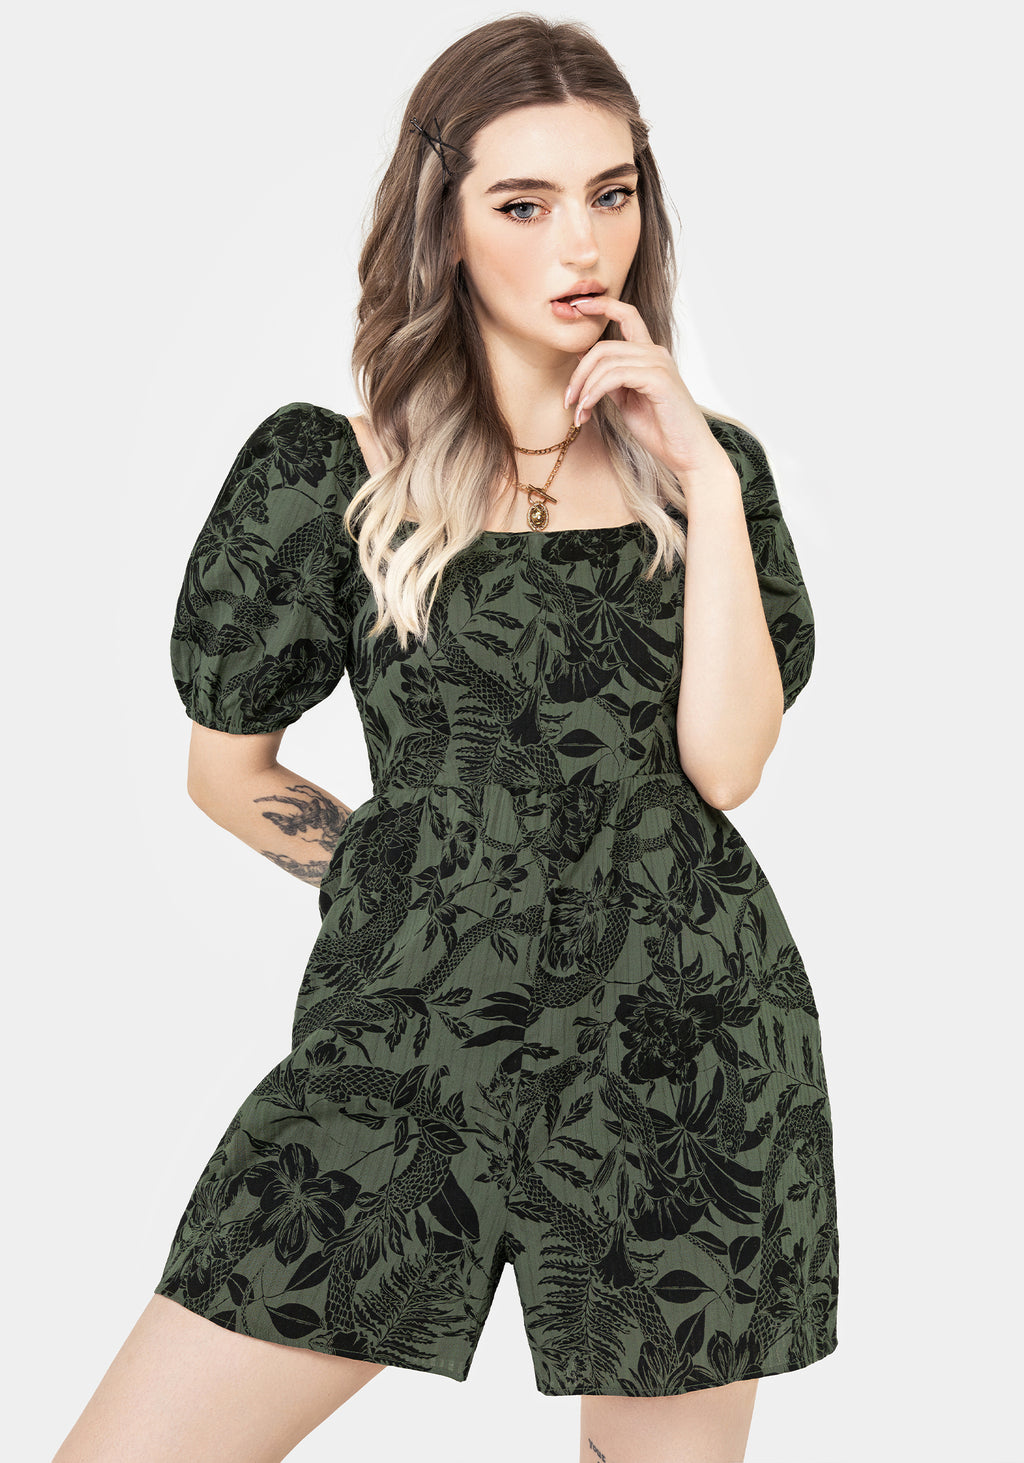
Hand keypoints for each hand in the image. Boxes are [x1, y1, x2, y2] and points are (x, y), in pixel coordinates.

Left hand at [562, 295, 731, 480]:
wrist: (688, 454)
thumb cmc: (660, 430)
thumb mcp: (626, 400)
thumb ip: (608, 378)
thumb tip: (582, 357)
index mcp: (649, 354)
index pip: (626, 314)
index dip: (600, 305)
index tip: (575, 305)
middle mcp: (655, 353)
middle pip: (603, 346)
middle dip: (578, 373)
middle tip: (567, 400)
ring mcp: (658, 364)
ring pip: (606, 361)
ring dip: (583, 388)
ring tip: (577, 413)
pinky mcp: (659, 379)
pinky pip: (615, 376)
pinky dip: (594, 392)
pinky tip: (587, 410)